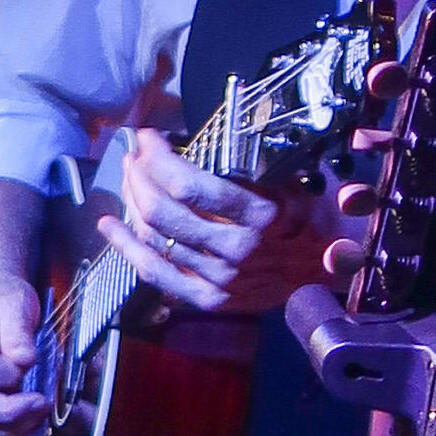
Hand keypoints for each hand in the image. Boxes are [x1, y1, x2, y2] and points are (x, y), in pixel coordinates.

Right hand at [0, 266, 48, 435]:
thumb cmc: (0, 296)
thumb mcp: (15, 299)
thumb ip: (18, 330)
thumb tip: (25, 362)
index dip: (9, 372)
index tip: (31, 360)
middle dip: (9, 412)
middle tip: (42, 403)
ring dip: (9, 428)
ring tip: (39, 414)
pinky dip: (6, 431)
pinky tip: (29, 420)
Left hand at [118, 122, 345, 318]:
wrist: (326, 271)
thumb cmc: (311, 217)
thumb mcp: (295, 180)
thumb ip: (251, 165)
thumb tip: (202, 136)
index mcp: (260, 216)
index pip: (189, 184)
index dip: (158, 156)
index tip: (147, 137)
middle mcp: (237, 250)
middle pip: (162, 210)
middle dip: (138, 174)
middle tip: (133, 154)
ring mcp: (219, 279)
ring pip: (154, 238)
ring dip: (131, 201)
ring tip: (127, 176)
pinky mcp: (207, 299)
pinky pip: (154, 273)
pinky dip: (126, 248)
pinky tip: (109, 226)